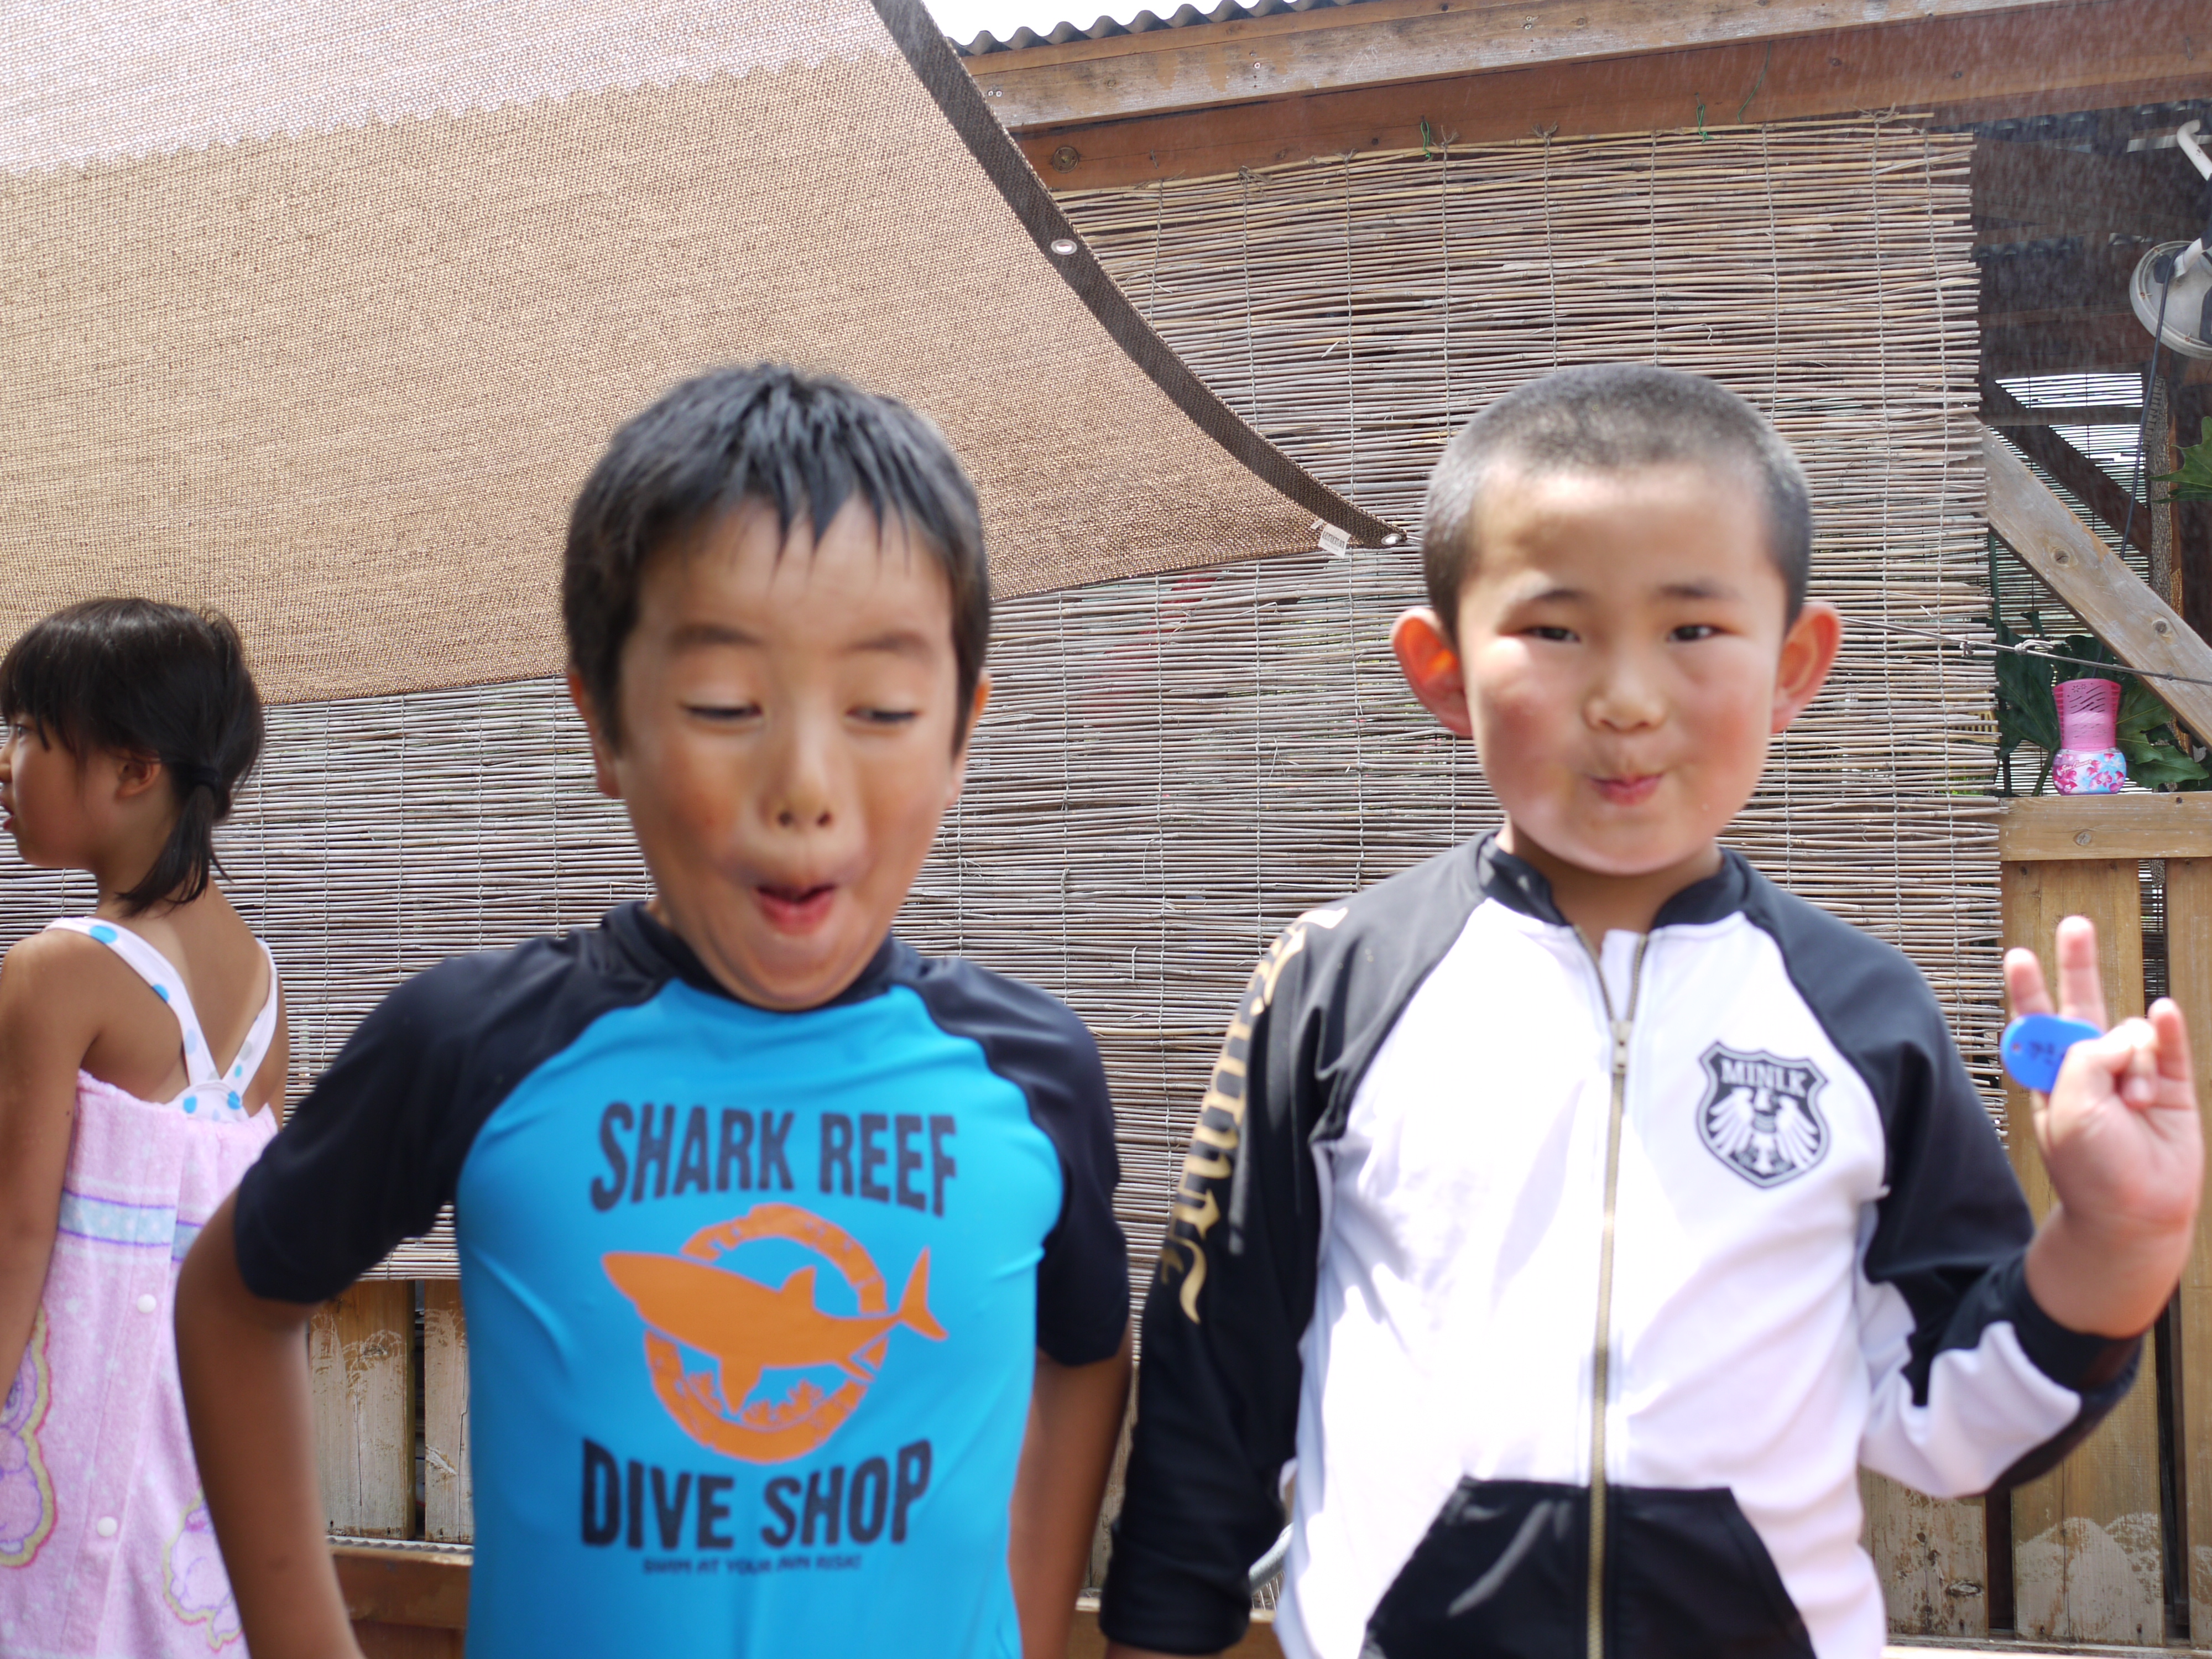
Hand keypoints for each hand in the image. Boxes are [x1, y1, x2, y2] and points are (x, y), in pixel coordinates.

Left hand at [2006, 915, 2202, 1337]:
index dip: (2027, 989)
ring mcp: (2130, 1073)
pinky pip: (2168, 1044)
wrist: (2132, 1213)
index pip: (2036, 1023)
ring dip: (2133, 1064)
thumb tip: (2120, 1033)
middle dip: (2077, 964)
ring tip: (2134, 1105)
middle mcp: (2089, 1067)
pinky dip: (2165, 1028)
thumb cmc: (2088, 1167)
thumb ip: (2083, 1058)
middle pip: (2081, 1004)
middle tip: (2074, 926)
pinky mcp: (2170, 1084)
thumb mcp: (2068, 1106)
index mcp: (2051, 1074)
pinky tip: (2163, 1011)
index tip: (2016, 955)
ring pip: (2131, 1033)